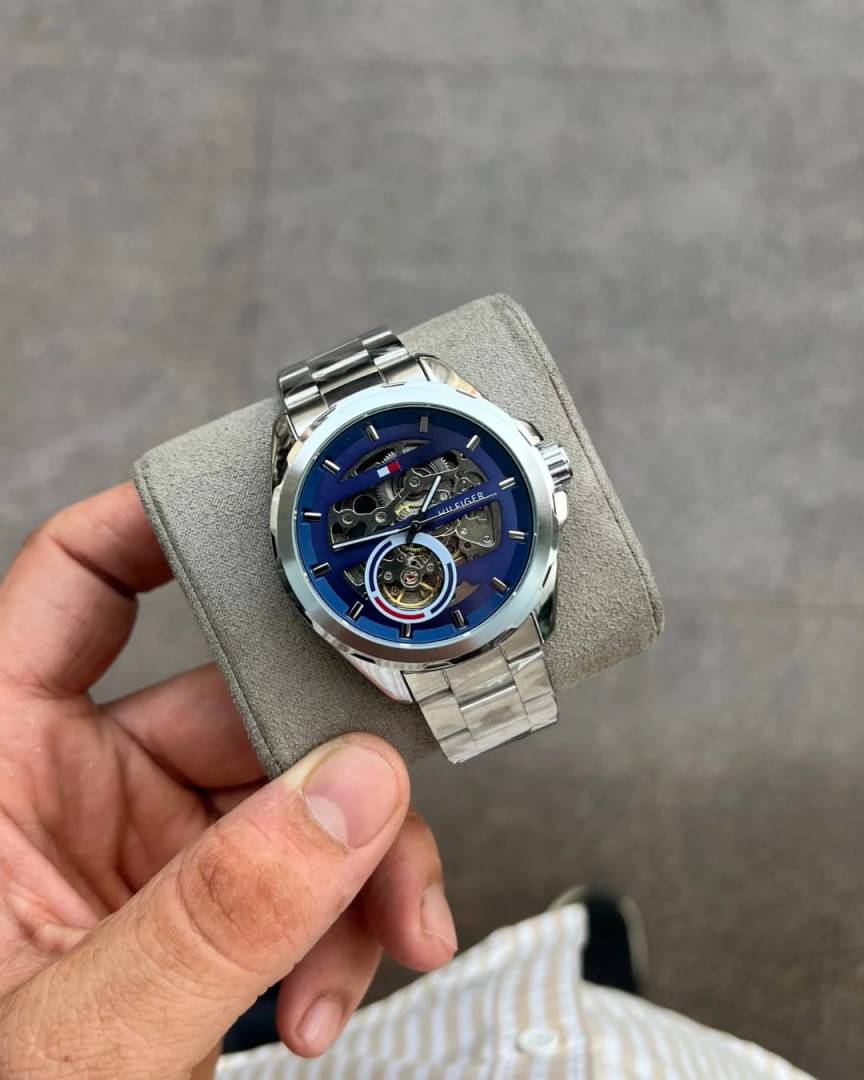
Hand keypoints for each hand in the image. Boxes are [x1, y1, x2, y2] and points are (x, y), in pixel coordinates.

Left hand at [0, 483, 456, 1078]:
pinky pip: (308, 868)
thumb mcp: (80, 1035)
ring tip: (384, 935)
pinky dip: (350, 918)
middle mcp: (75, 790)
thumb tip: (347, 796)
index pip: (70, 589)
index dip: (156, 526)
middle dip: (332, 758)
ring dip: (361, 860)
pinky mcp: (209, 904)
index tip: (260, 513)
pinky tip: (340, 986)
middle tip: (389, 786)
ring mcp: (150, 848)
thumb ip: (213, 918)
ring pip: (298, 791)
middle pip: (237, 700)